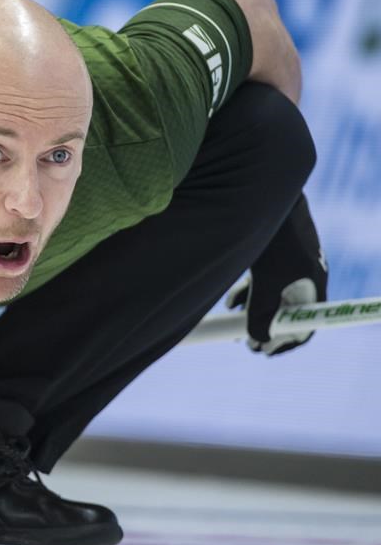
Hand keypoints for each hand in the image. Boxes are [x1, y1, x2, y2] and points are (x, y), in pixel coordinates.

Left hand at [226, 193, 327, 354]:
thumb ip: (261, 311)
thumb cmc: (272, 237)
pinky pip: (263, 280)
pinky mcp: (272, 252)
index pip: (307, 324)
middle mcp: (305, 274)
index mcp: (313, 283)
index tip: (264, 352)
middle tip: (245, 342)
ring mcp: (289, 263)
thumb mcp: (266, 280)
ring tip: (233, 319)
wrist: (265, 192)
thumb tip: (258, 339)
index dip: (286, 341)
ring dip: (253, 310)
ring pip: (272, 296)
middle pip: (287, 311)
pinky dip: (248, 292)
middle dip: (266, 328)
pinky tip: (230, 300)